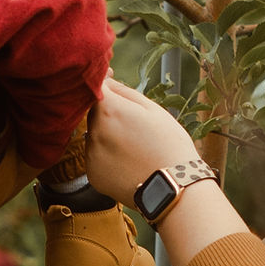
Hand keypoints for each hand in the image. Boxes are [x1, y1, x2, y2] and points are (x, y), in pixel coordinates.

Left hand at [86, 76, 198, 202]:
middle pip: (93, 113)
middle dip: (108, 113)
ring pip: (95, 136)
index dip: (102, 80)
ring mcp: (91, 155)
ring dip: (108, 136)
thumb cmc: (169, 144)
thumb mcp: (152, 109)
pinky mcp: (93, 175)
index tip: (111, 79)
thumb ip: (123, 91)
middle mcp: (94, 132)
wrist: (173, 186)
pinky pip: (96, 158)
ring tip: (134, 147)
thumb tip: (105, 80)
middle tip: (134, 124)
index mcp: (108, 110)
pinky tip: (129, 162)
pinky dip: (108, 157)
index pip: (94, 86)